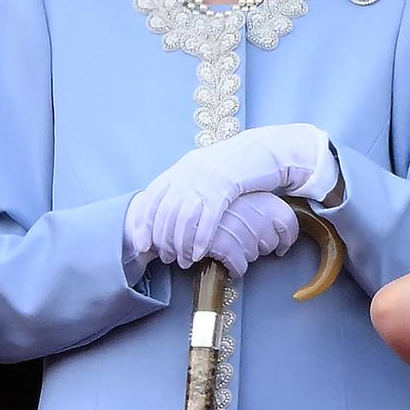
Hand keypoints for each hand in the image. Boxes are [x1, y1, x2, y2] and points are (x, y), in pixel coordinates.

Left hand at [127, 124, 336, 266]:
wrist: (267, 150)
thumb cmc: (239, 164)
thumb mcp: (208, 170)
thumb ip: (189, 184)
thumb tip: (173, 209)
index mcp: (182, 167)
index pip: (151, 197)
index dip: (143, 223)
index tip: (141, 244)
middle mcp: (189, 171)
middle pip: (165, 211)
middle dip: (162, 239)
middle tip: (165, 257)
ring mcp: (206, 178)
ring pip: (183, 217)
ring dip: (181, 244)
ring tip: (184, 260)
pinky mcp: (225, 185)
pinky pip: (207, 217)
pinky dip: (201, 238)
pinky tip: (200, 253)